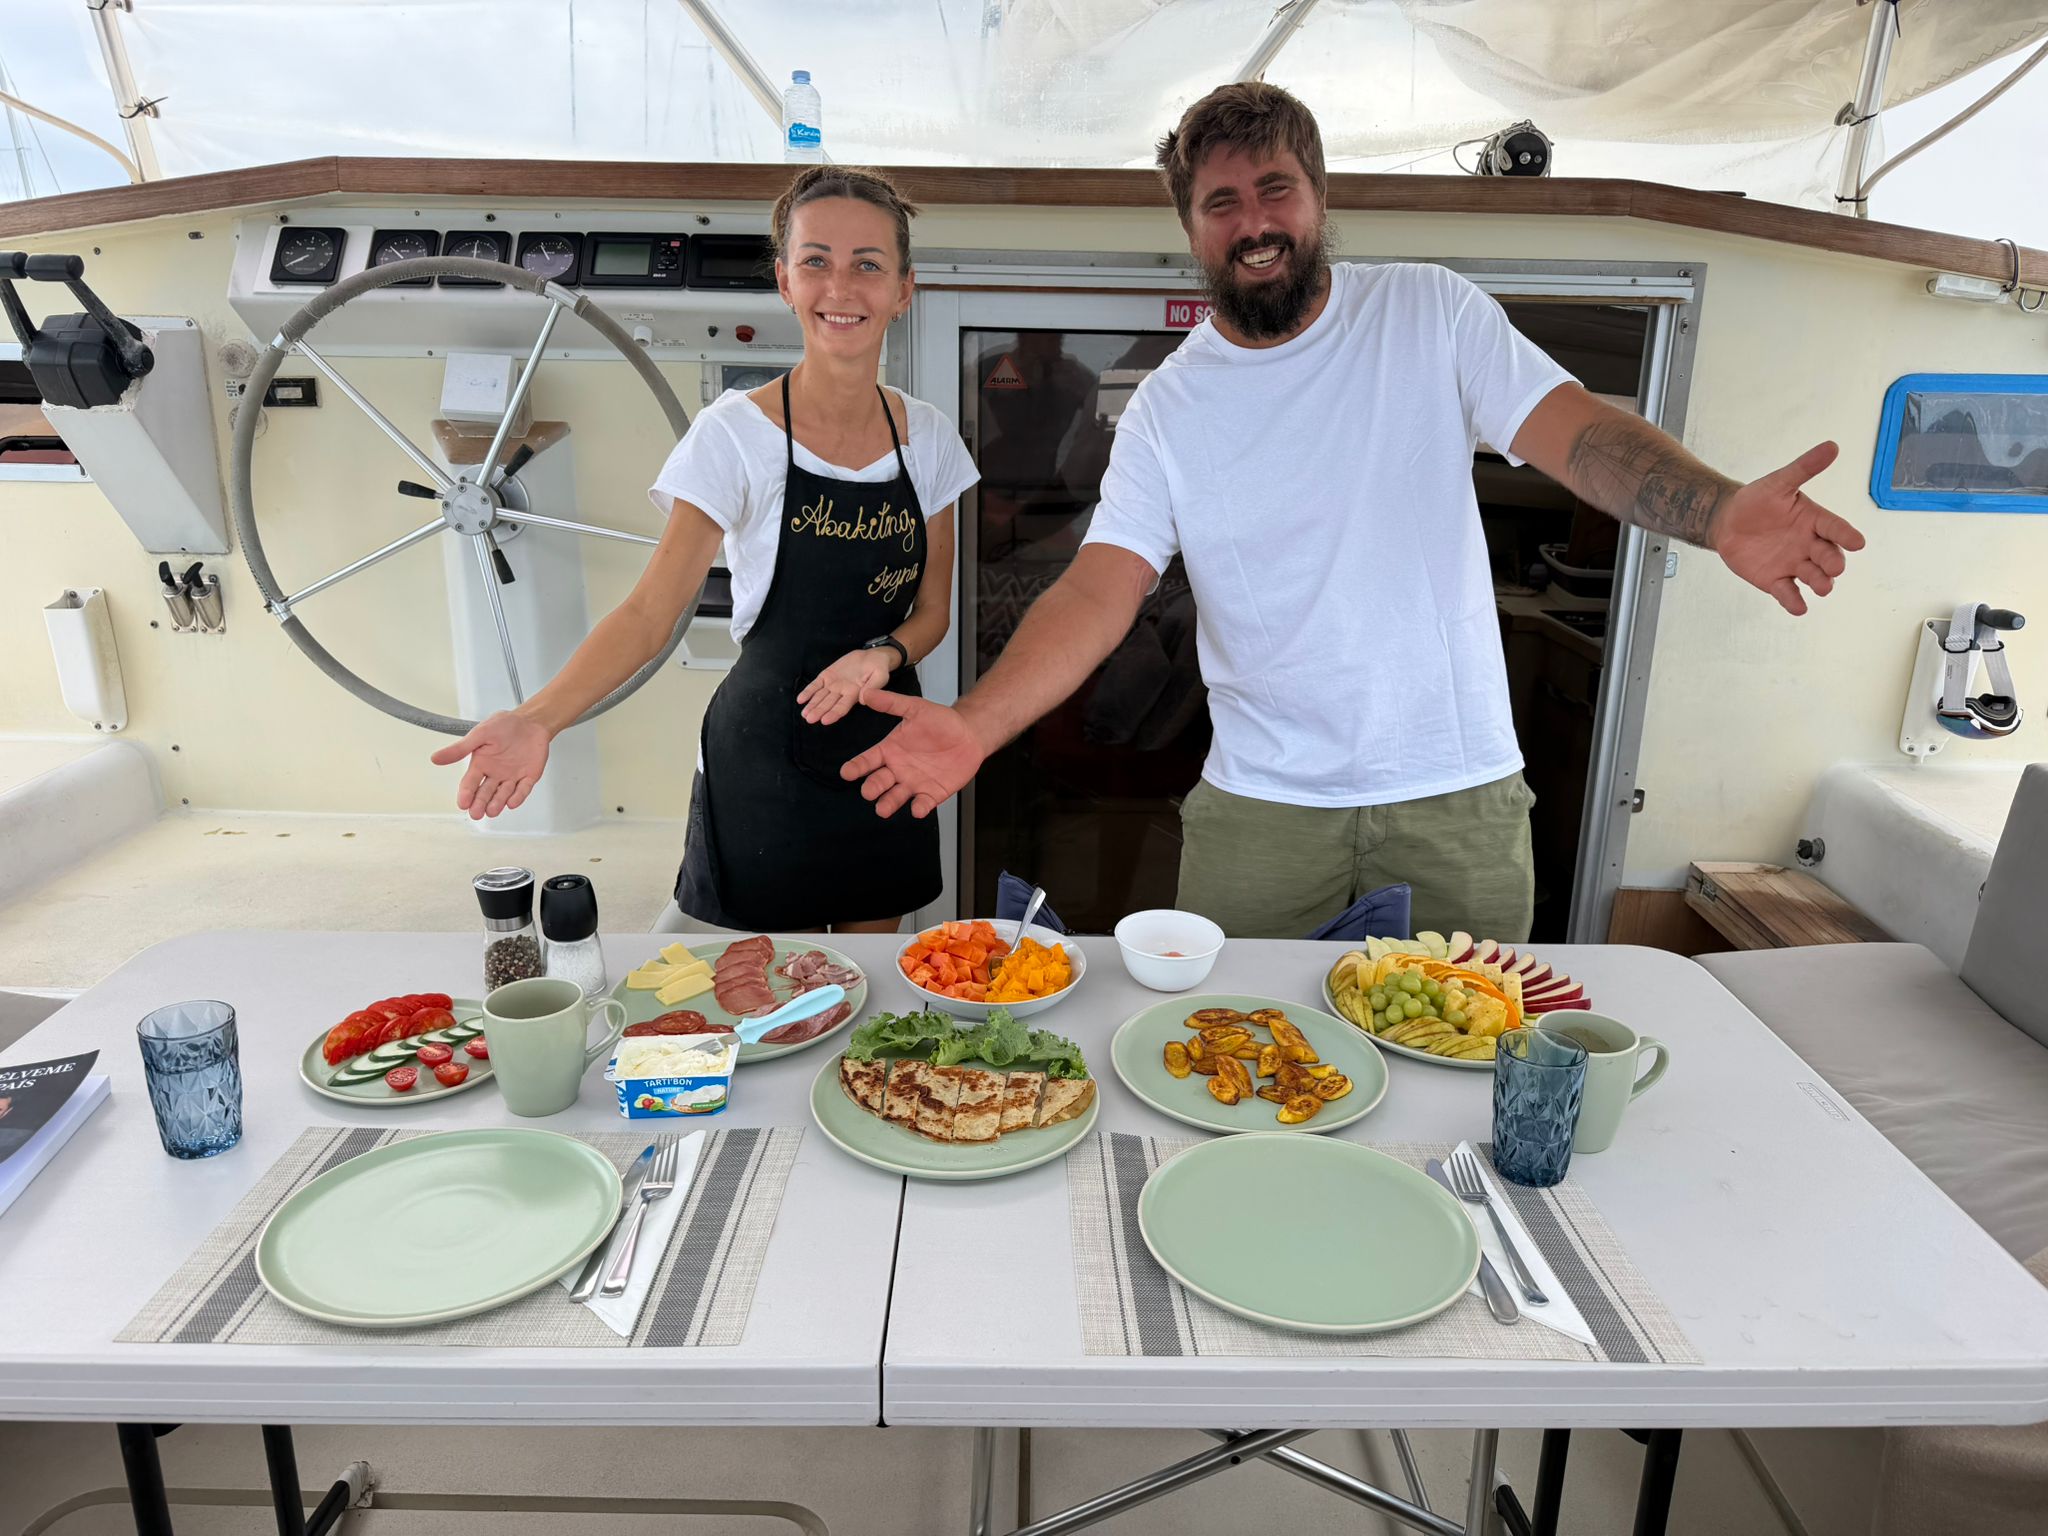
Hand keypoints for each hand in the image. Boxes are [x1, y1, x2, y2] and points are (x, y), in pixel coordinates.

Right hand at [429, 709, 551, 819]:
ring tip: (491, 811)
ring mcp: (511, 777)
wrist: (530, 720)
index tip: (462, 804)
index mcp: (480, 764)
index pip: (470, 784)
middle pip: (485, 793)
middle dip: (480, 804)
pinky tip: (512, 802)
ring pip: (503, 794)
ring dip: (497, 803)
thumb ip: (460, 749)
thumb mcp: (480, 734)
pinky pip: (523, 790)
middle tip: (475, 813)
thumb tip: (435, 758)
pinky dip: (518, 797)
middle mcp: (494, 774)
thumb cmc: (504, 724)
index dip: (466, 794)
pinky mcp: (528, 777)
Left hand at [798, 649, 892, 725]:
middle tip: (810, 719)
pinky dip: (808, 692)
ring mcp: (833, 684)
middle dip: (819, 711)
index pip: (842, 707)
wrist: (872, 657)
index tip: (825, 720)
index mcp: (854, 694)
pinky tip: (801, 699)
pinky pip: (816, 685)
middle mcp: (842, 692)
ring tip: (804, 714)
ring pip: (820, 696)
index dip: (834, 713)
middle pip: (829, 704)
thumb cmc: (878, 668)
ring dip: (812, 705)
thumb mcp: (880, 676)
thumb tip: (863, 700)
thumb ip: (873, 687)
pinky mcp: (827, 676)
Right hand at [841, 688, 988, 817]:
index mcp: (890, 750)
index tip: (847, 772)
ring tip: (882, 809)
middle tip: (868, 792)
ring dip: (888, 804)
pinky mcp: (932, 794)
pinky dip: (919, 808)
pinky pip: (922, 803)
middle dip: (872, 788)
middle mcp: (897, 770)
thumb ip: (891, 703)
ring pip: (896, 797)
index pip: (868, 761)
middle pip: (878, 782)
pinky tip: (917, 809)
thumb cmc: (940, 721)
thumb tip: (866, 693)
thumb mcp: (915, 708)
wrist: (969, 734)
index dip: (856, 767)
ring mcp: (914, 783)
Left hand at [1712, 441, 1865, 615]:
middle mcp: (1810, 544)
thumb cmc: (1757, 500)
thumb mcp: (1779, 482)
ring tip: (1823, 587)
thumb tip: (1832, 446)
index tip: (1858, 542)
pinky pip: (1788, 593)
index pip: (1835, 528)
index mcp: (1814, 520)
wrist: (1726, 521)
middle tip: (1834, 567)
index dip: (1846, 535)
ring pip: (1813, 577)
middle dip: (1833, 563)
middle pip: (1828, 556)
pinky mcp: (1776, 580)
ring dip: (1820, 583)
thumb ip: (1804, 468)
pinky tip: (1798, 607)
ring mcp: (1794, 564)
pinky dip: (1794, 601)